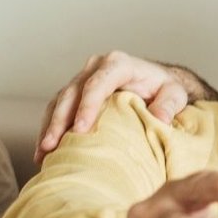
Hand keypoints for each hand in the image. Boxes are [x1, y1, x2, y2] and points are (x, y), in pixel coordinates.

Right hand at [36, 51, 191, 162]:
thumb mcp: (175, 94)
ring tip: (42, 153)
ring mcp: (83, 78)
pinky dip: (49, 128)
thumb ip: (169, 104)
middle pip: (72, 93)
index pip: (97, 84)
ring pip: (59, 101)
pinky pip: (57, 109)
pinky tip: (43, 151)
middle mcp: (96, 67)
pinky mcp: (76, 92)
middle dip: (59, 120)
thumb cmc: (166, 89)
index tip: (80, 129)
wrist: (157, 83)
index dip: (87, 106)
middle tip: (52, 146)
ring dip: (49, 127)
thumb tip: (159, 119)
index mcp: (119, 64)